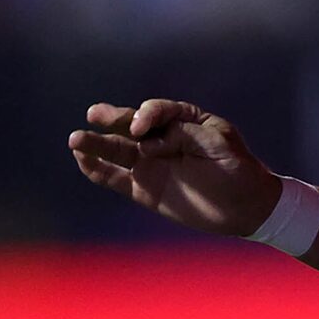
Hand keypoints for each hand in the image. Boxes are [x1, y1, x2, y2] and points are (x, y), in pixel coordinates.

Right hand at [69, 99, 281, 238]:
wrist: (243, 207)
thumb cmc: (237, 170)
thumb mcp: (219, 144)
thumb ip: (185, 135)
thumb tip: (149, 143)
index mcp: (186, 121)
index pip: (159, 111)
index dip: (147, 115)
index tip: (141, 128)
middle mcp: (163, 139)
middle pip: (131, 125)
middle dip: (114, 118)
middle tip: (94, 113)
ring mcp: (151, 163)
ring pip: (117, 150)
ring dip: (96, 144)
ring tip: (75, 138)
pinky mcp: (143, 188)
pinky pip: (114, 177)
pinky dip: (96, 169)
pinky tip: (81, 158)